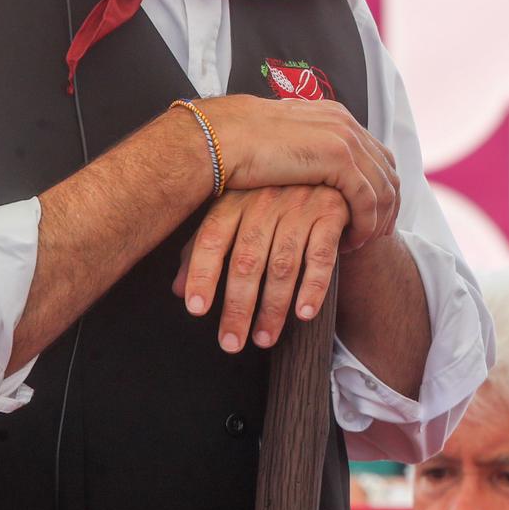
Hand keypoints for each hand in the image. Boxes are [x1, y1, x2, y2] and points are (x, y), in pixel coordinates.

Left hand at [175, 183, 363, 352]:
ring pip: (282, 265)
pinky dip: (314, 287)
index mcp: (233, 201)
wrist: (319, 167)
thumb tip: (178, 291)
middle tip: (231, 342)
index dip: (202, 274)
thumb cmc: (267, 200)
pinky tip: (304, 313)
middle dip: (238, 307)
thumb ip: (203, 250)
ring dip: (273, 307)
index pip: (210, 239)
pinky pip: (321, 256)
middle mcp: (264, 202)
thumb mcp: (231, 214)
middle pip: (246, 261)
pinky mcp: (330, 214)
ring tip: (264, 338)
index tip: (196, 310)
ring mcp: (298, 207)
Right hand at [189, 95, 399, 238]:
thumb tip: (309, 168)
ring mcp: (345, 138)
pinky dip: (364, 225)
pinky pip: (367, 200)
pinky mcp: (338, 159)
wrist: (219, 137)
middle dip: (388, 208)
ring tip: (360, 244)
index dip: (381, 187)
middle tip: (377, 236)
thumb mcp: (282, 143)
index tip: (375, 216)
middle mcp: (346, 124)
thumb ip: (304, 151)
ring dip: (376, 221)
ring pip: (383, 189)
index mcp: (335, 116)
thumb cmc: (237, 145)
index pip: (376, 155)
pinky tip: (348, 243)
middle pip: (387, 172)